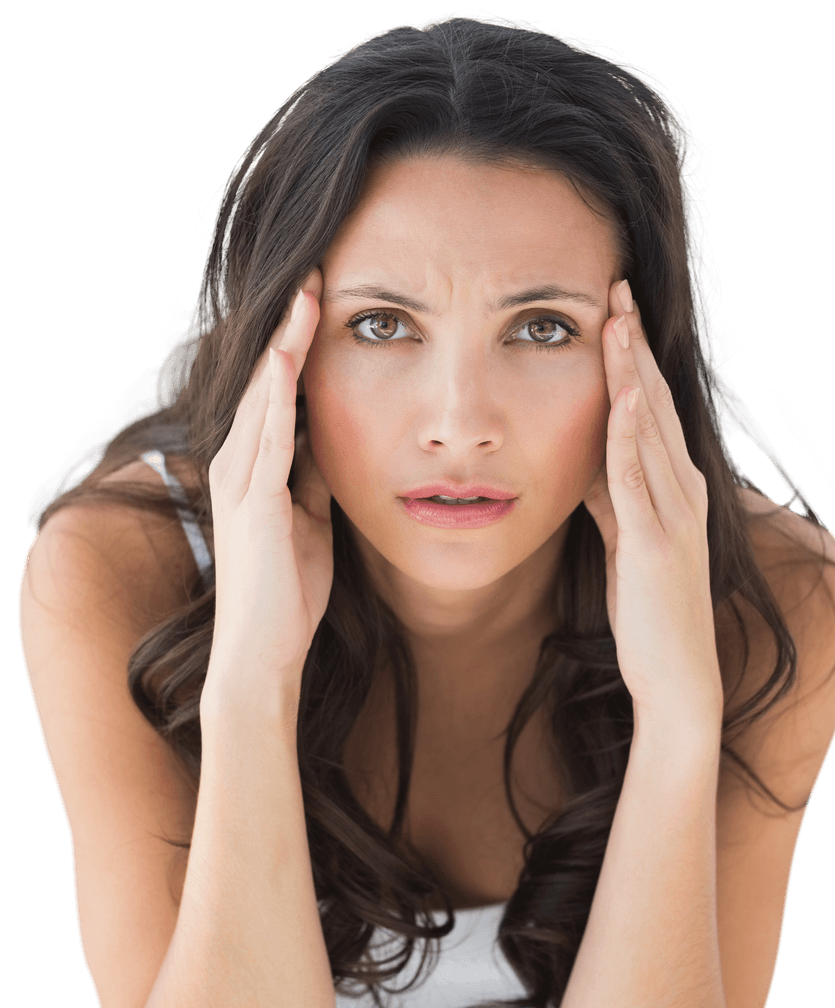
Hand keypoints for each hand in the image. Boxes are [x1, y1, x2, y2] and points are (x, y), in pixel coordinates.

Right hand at [203, 267, 332, 711]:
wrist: (265, 649)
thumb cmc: (288, 589)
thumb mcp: (311, 518)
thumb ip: (314, 477)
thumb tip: (334, 439)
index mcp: (257, 466)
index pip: (280, 390)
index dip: (299, 342)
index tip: (325, 296)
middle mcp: (240, 462)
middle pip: (267, 379)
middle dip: (291, 325)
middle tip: (316, 269)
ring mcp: (241, 480)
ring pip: (263, 396)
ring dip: (285, 343)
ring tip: (306, 291)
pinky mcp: (253, 502)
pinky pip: (266, 438)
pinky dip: (276, 396)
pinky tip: (289, 358)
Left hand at [582, 280, 722, 726]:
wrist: (674, 672)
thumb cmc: (647, 607)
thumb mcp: (624, 536)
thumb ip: (611, 495)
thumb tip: (585, 459)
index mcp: (673, 484)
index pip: (649, 406)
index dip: (633, 356)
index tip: (614, 308)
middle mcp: (682, 488)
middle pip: (653, 401)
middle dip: (634, 344)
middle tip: (617, 286)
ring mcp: (673, 512)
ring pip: (649, 427)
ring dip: (631, 372)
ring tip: (616, 319)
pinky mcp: (655, 543)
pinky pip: (638, 479)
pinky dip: (628, 435)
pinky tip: (618, 398)